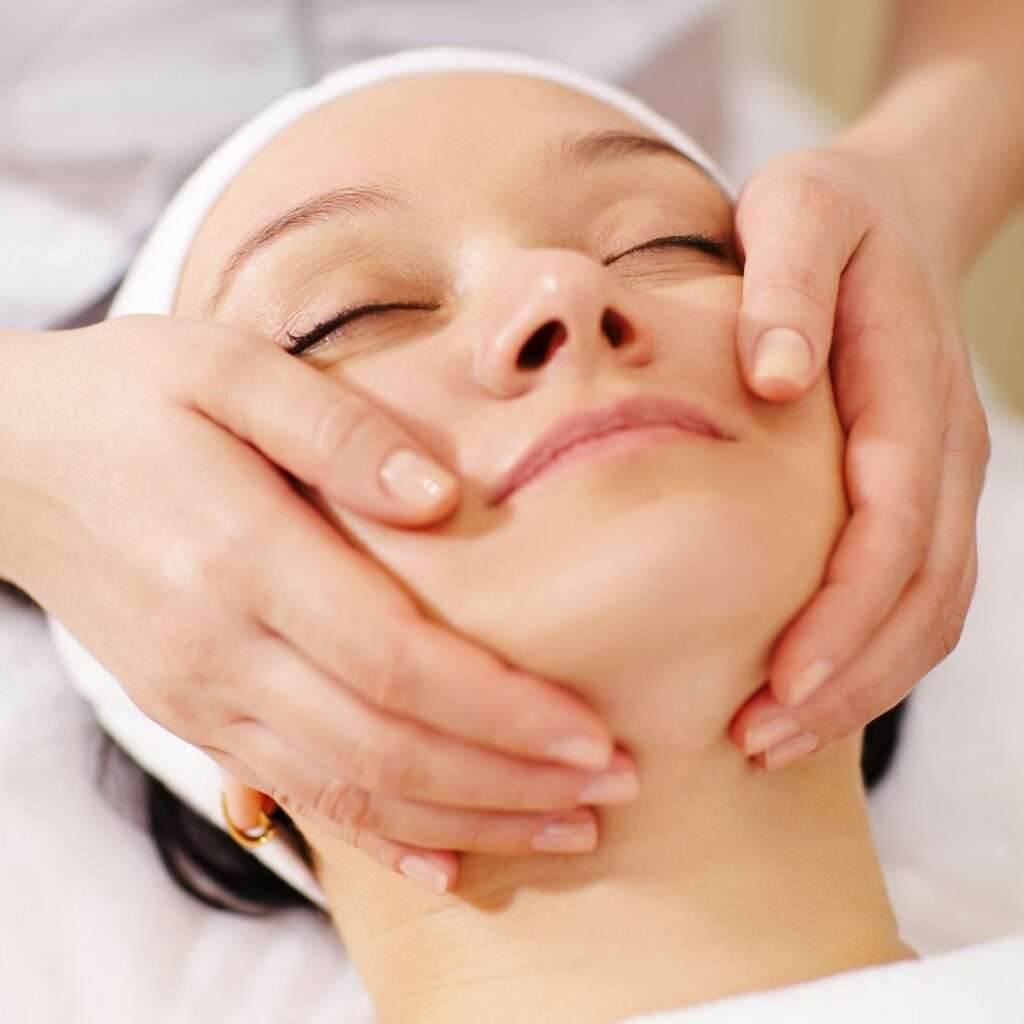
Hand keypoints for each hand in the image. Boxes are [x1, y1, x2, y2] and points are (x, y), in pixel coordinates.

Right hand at [1, 315, 629, 890]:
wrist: (8, 458)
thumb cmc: (128, 398)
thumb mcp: (227, 369)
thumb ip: (337, 432)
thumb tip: (441, 496)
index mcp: (243, 555)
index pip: (399, 661)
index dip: (503, 709)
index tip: (593, 732)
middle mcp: (221, 648)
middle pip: (389, 746)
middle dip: (510, 781)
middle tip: (611, 790)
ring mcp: (202, 694)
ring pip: (352, 790)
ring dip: (467, 819)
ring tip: (565, 829)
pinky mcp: (194, 711)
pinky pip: (296, 795)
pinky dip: (379, 837)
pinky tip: (446, 860)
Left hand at [724, 145, 990, 768]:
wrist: (891, 201)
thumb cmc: (824, 211)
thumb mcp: (795, 211)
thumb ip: (784, 285)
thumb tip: (774, 382)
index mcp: (906, 383)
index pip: (892, 523)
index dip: (844, 612)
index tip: (778, 680)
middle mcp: (941, 440)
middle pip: (918, 589)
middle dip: (846, 678)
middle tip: (757, 741)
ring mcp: (942, 469)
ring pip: (929, 606)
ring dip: (860, 684)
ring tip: (772, 738)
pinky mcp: (924, 486)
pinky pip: (920, 589)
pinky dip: (873, 652)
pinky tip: (810, 688)